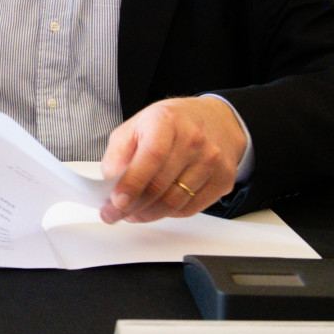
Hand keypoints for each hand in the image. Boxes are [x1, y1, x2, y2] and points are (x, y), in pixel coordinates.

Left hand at [98, 96, 245, 223]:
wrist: (217, 120)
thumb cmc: (171, 123)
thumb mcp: (136, 126)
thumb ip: (118, 153)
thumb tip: (110, 182)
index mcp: (167, 121)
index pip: (151, 157)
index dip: (132, 183)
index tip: (116, 202)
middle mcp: (193, 140)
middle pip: (161, 186)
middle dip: (133, 207)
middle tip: (115, 214)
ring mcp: (212, 161)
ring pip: (174, 203)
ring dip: (148, 214)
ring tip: (133, 213)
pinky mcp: (223, 180)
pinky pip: (190, 209)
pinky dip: (168, 213)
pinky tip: (157, 207)